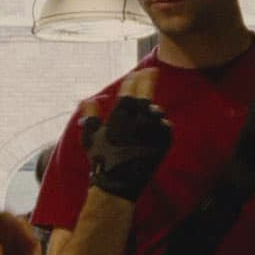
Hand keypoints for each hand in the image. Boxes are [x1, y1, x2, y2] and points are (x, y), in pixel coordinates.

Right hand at [79, 68, 169, 201]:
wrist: (119, 184)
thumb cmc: (101, 159)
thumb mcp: (90, 136)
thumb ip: (90, 114)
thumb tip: (89, 99)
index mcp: (122, 114)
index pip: (131, 87)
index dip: (134, 79)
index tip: (136, 73)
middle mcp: (141, 119)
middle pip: (148, 92)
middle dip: (148, 80)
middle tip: (152, 71)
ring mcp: (155, 130)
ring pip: (156, 110)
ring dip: (151, 107)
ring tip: (147, 107)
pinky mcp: (164, 141)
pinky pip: (164, 126)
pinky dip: (159, 124)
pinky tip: (153, 126)